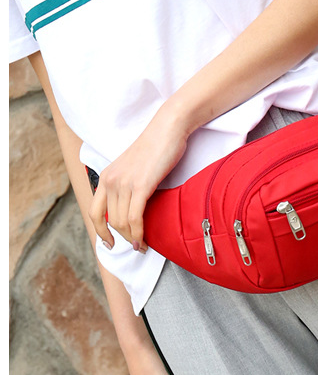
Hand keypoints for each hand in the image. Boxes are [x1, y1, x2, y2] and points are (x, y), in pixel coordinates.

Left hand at [90, 105, 188, 251]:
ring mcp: (123, 183)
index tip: (109, 243)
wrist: (168, 129)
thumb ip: (129, 185)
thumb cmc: (157, 147)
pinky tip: (144, 240)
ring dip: (132, 238)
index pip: (94, 211)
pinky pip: (134, 217)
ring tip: (143, 246)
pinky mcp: (140, 185)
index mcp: (106, 176)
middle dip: (122, 238)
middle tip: (137, 246)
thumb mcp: (134, 168)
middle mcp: (110, 180)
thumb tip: (134, 207)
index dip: (99, 231)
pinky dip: (138, 233)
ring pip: (121, 222)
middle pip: (109, 220)